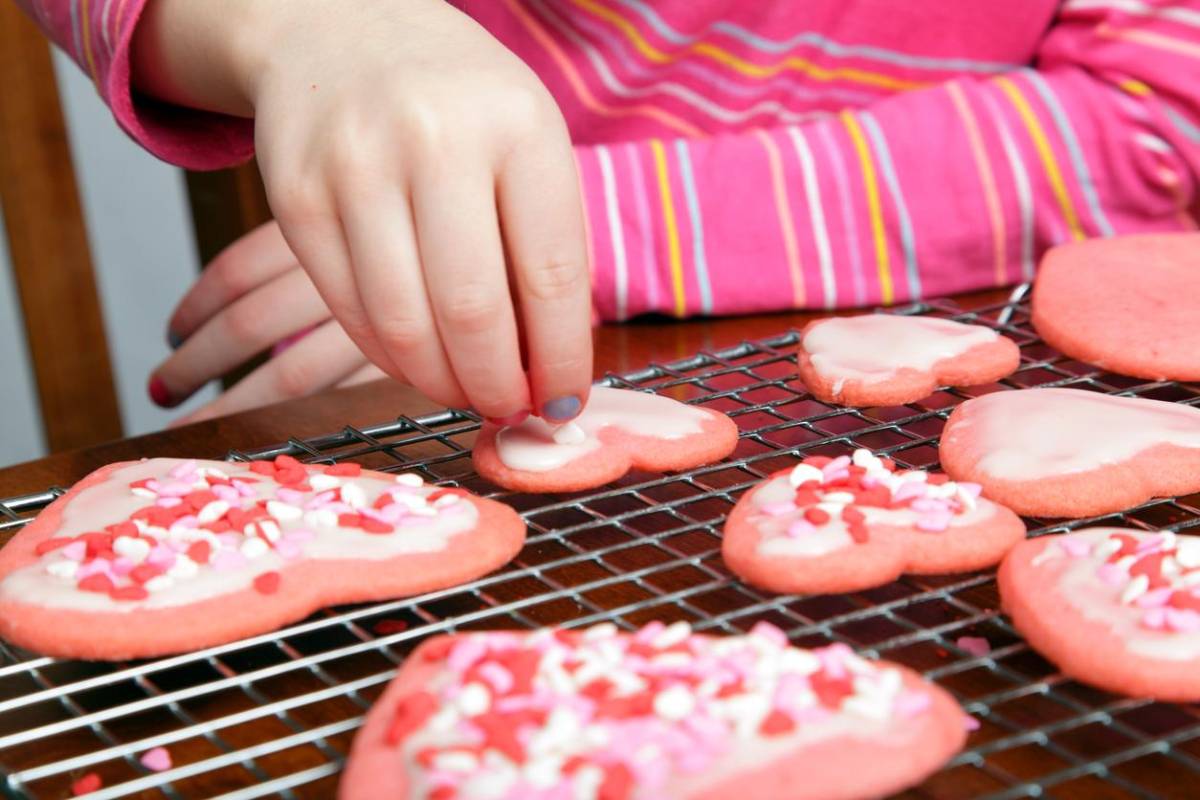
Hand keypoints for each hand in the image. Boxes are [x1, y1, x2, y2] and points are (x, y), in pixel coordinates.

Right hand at [133, 0, 592, 423]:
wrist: (339, 25)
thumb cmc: (458, 99)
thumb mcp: (527, 139)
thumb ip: (544, 242)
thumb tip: (548, 368)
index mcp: (517, 125)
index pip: (551, 275)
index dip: (559, 360)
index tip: (562, 403)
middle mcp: (434, 140)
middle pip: (472, 312)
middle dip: (496, 386)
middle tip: (508, 409)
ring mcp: (355, 167)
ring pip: (402, 325)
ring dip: (440, 383)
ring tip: (464, 391)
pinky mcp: (294, 196)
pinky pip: (347, 310)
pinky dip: (386, 355)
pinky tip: (413, 360)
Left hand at [150, 222, 386, 424]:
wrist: (510, 274)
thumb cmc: (401, 259)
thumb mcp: (355, 231)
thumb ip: (305, 254)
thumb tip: (225, 307)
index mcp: (329, 229)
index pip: (240, 270)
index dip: (197, 306)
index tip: (174, 334)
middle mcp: (351, 273)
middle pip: (250, 323)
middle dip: (194, 363)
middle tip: (162, 390)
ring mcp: (380, 324)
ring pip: (289, 375)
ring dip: (232, 406)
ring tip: (192, 426)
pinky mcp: (403, 368)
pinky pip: (335, 401)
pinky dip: (293, 420)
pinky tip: (271, 428)